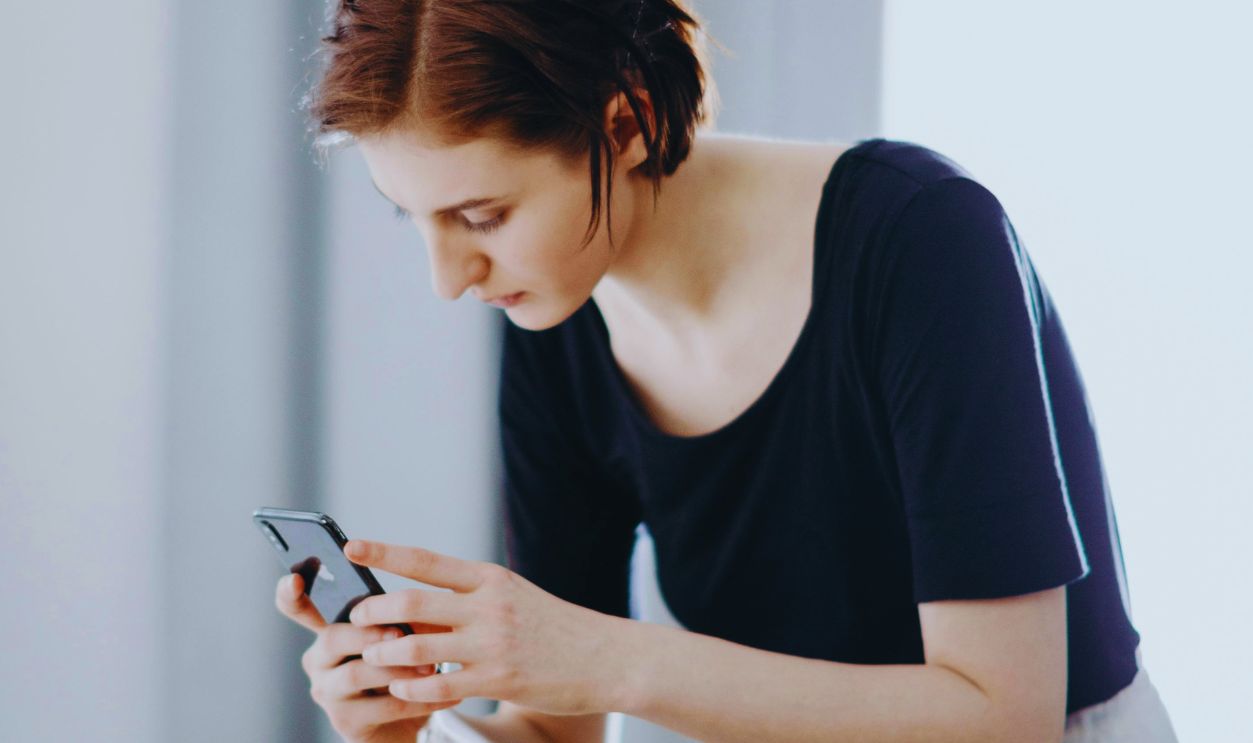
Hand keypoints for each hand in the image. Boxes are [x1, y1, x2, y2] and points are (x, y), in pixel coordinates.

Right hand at [274, 572, 462, 741]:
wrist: (407, 721)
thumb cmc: (402, 667)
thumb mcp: (401, 636)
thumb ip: (401, 616)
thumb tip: (424, 600)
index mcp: (328, 630)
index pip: (297, 609)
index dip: (290, 594)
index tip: (295, 580)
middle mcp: (319, 661)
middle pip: (332, 639)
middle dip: (368, 634)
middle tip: (401, 634)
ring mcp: (328, 693)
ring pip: (354, 674)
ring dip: (396, 668)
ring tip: (433, 667)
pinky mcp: (346, 722)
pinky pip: (382, 707)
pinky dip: (417, 699)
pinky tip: (446, 695)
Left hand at [344, 539, 622, 715]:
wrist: (606, 658)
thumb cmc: (553, 627)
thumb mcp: (512, 598)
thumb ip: (467, 600)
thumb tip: (411, 610)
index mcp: (490, 578)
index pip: (426, 560)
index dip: (384, 552)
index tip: (351, 547)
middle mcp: (489, 606)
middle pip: (412, 604)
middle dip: (375, 612)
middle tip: (356, 619)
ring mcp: (493, 644)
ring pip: (418, 648)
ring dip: (386, 655)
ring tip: (372, 658)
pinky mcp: (499, 680)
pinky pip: (440, 687)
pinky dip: (412, 689)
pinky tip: (401, 690)